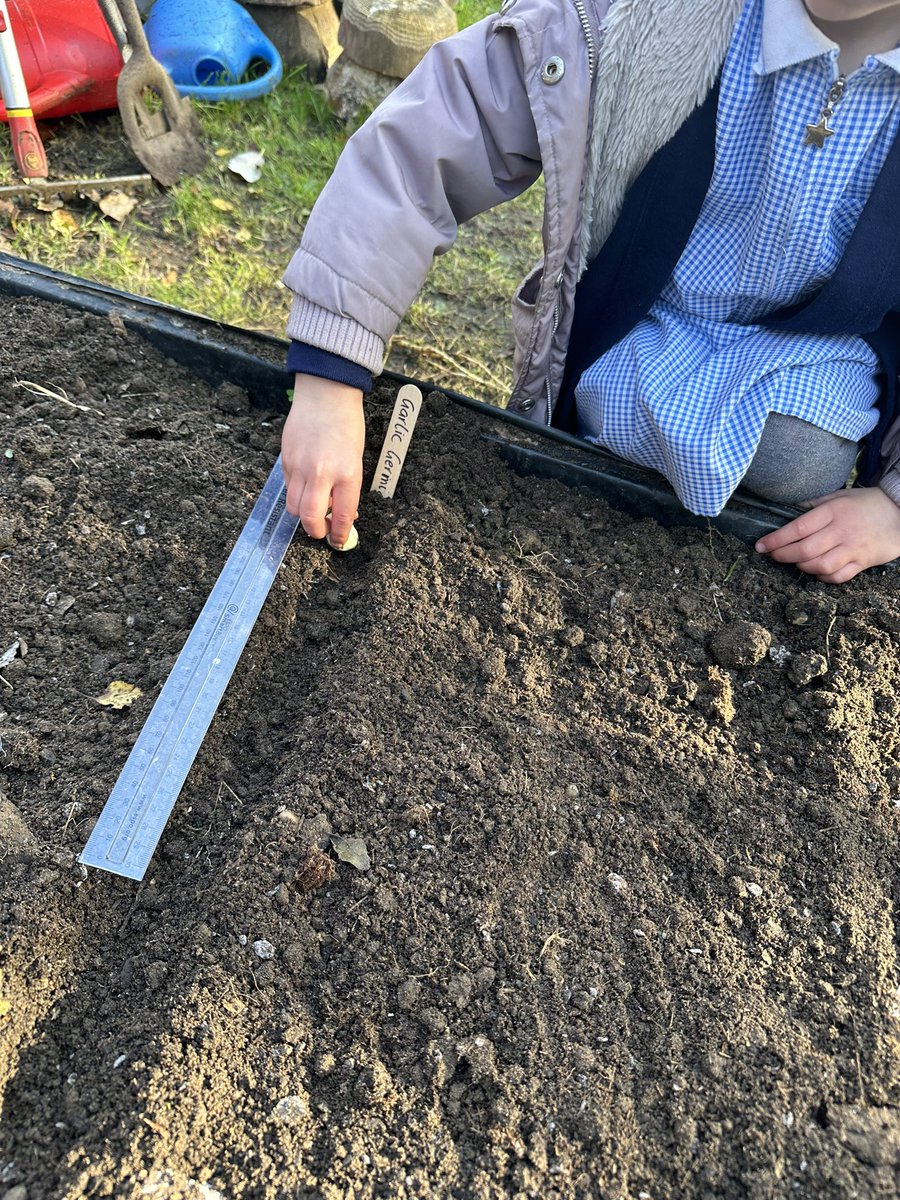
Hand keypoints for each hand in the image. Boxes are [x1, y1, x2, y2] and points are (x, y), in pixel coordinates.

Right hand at [281, 374, 364, 547]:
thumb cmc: (347, 424)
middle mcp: (321, 473)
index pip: (341, 516)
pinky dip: (297, 493)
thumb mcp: (356, 459)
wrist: (325, 394)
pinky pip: (288, 487)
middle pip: (310, 519)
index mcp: (346, 474)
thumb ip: (347, 487)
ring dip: (303, 514)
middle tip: (322, 531)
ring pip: (294, 507)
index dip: (339, 535)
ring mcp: (300, 467)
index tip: (339, 542)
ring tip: (314, 509)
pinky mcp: (285, 460)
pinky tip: (306, 484)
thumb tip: (342, 512)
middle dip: (316, 532)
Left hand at [754, 486, 899, 583]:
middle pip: (805, 550)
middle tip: (772, 555)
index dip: (776, 539)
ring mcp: (853, 548)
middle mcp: (841, 531)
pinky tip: (816, 571)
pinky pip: (838, 576)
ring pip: (820, 566)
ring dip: (802, 567)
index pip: (798, 527)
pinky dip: (823, 577)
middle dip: (782, 555)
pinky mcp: (863, 562)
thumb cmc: (867, 503)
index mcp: (833, 511)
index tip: (760, 545)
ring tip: (795, 562)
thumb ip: (814, 504)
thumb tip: (788, 510)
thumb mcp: (840, 496)